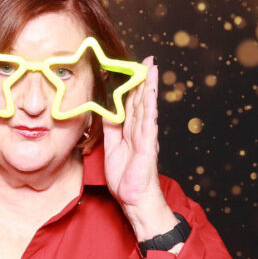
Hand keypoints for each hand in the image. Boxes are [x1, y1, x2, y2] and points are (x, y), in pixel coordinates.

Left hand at [102, 56, 177, 240]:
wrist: (134, 198)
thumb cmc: (125, 178)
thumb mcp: (111, 149)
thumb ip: (110, 131)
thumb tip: (105, 113)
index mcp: (131, 132)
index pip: (132, 104)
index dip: (132, 86)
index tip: (134, 69)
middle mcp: (141, 131)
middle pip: (141, 100)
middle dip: (144, 79)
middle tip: (147, 60)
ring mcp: (146, 136)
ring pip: (146, 106)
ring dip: (149, 86)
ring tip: (152, 68)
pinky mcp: (148, 144)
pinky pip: (147, 121)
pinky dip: (149, 105)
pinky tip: (150, 92)